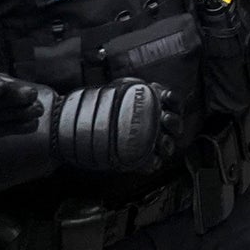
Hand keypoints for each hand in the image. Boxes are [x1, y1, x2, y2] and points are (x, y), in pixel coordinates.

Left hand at [41, 80, 178, 173]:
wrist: (75, 126)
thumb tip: (147, 86)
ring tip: (160, 141)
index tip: (165, 98)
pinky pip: (151, 163)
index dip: (173, 101)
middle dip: (173, 122)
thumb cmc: (100, 104)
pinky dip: (153, 162)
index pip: (172, 102)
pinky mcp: (137, 158)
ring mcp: (146, 141)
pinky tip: (151, 160)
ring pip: (167, 144)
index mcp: (152, 105)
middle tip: (163, 119)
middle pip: (174, 124)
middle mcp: (153, 123)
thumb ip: (131, 86)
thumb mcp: (117, 88)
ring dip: (167, 143)